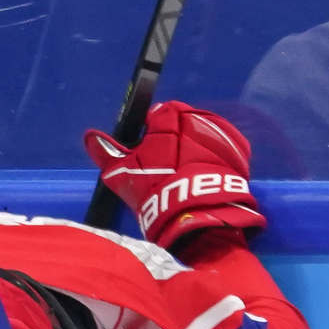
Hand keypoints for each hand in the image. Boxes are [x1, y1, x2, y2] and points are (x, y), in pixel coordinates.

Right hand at [82, 101, 264, 251]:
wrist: (198, 214)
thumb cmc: (155, 188)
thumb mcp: (122, 172)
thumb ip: (105, 152)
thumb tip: (89, 136)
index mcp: (171, 115)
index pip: (159, 114)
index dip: (150, 132)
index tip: (147, 152)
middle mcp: (199, 117)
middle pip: (182, 123)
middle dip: (174, 139)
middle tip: (165, 166)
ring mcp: (222, 134)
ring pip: (202, 136)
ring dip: (195, 149)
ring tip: (184, 175)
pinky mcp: (239, 153)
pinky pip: (222, 151)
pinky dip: (213, 161)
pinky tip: (203, 179)